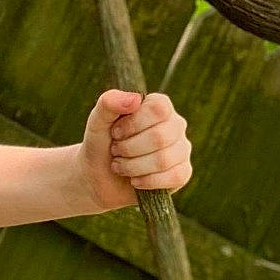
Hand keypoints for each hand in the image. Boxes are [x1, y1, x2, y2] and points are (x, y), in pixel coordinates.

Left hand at [81, 88, 190, 209]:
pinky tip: (134, 180)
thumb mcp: (97, 122)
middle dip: (128, 148)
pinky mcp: (182, 173)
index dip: (133, 123)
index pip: (158, 108)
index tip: (115, 133)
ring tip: (119, 166)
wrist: (98, 178)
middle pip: (160, 137)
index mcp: (159, 107)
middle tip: (115, 151)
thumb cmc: (101, 145)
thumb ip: (109, 103)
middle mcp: (175, 125)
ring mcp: (181, 149)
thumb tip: (135, 98)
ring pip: (164, 159)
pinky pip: (174, 177)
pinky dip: (146, 181)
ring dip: (132, 166)